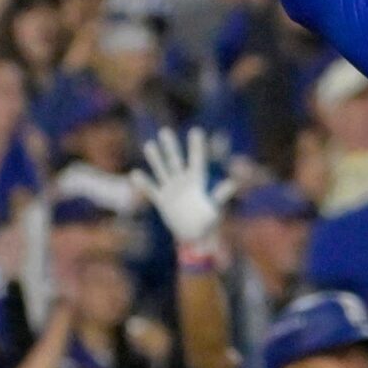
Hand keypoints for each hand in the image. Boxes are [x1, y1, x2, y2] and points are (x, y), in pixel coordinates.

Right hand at [132, 125, 225, 245]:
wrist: (195, 236)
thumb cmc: (208, 222)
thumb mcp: (214, 207)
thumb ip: (220, 194)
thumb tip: (232, 183)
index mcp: (198, 182)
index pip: (197, 160)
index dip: (197, 146)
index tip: (196, 131)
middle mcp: (183, 182)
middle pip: (176, 161)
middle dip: (170, 147)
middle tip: (165, 131)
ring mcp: (171, 190)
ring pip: (162, 171)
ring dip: (156, 159)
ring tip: (150, 144)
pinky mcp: (162, 201)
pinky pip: (151, 190)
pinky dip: (143, 184)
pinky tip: (135, 174)